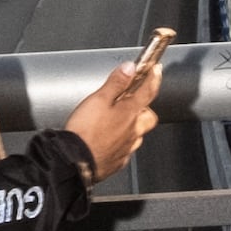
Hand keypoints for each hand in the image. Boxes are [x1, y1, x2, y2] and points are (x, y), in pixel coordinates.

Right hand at [66, 49, 165, 181]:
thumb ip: (116, 83)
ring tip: (117, 122)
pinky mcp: (118, 162)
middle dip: (144, 109)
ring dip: (132, 127)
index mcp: (129, 113)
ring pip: (138, 135)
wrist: (74, 162)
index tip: (156, 71)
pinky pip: (125, 150)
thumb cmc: (85, 132)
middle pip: (149, 118)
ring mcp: (126, 149)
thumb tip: (130, 68)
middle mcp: (133, 132)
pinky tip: (109, 141)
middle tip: (134, 103)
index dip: (153, 79)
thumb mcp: (98, 99)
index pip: (148, 91)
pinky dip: (121, 144)